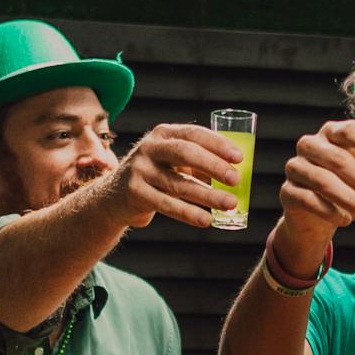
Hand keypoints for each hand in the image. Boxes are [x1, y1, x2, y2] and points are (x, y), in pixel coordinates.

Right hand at [100, 123, 245, 229]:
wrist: (115, 196)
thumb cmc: (157, 176)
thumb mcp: (175, 163)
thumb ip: (200, 164)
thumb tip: (239, 175)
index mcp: (164, 134)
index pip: (193, 134)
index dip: (218, 144)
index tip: (239, 158)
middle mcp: (150, 147)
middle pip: (185, 153)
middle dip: (213, 166)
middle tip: (236, 180)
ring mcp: (140, 169)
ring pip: (178, 183)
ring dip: (207, 195)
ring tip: (230, 204)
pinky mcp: (135, 192)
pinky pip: (167, 204)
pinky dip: (188, 213)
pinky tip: (207, 220)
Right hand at [277, 118, 354, 240]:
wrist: (317, 215)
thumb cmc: (347, 189)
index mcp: (333, 134)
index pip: (349, 129)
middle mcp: (311, 145)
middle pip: (337, 158)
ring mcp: (295, 167)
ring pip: (322, 180)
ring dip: (350, 199)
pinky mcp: (287, 191)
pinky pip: (308, 199)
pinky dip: (329, 211)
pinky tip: (345, 220)